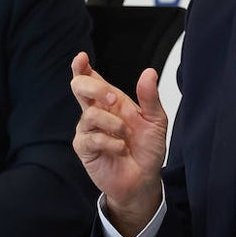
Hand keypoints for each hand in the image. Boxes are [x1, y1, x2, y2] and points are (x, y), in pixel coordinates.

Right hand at [70, 51, 167, 236]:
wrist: (144, 179)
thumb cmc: (147, 149)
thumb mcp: (156, 121)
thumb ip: (150, 97)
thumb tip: (149, 73)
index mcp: (111, 101)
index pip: (91, 79)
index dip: (82, 67)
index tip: (81, 58)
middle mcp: (96, 112)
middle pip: (79, 88)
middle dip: (97, 89)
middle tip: (115, 99)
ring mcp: (87, 130)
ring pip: (89, 114)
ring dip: (113, 124)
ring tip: (125, 137)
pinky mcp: (84, 148)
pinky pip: (92, 138)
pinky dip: (111, 142)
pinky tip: (120, 149)